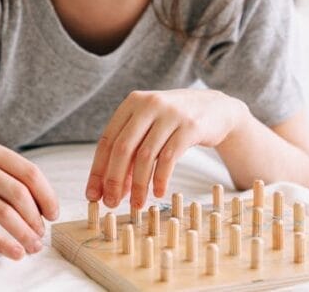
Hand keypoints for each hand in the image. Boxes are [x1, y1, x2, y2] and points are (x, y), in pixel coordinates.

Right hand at [0, 138, 58, 259]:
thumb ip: (5, 176)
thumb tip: (42, 203)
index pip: (28, 171)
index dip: (46, 195)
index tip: (53, 214)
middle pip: (18, 193)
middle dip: (36, 218)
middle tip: (41, 235)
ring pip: (2, 212)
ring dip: (23, 233)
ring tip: (32, 247)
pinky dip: (2, 243)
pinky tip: (13, 252)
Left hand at [85, 89, 248, 208]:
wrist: (216, 108)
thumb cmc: (175, 121)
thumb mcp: (149, 126)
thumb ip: (131, 149)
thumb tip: (111, 187)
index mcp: (132, 103)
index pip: (107, 140)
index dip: (98, 170)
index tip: (93, 194)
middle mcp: (149, 105)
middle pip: (123, 148)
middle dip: (114, 180)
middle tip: (111, 203)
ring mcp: (170, 114)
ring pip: (145, 156)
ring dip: (138, 185)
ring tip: (136, 204)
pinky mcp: (190, 127)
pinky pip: (169, 158)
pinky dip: (160, 179)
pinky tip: (158, 192)